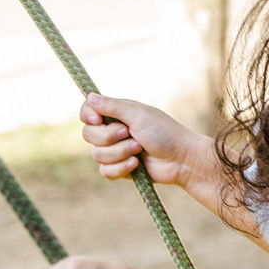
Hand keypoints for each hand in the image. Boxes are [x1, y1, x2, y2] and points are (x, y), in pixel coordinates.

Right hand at [80, 93, 205, 186]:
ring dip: (120, 152)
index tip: (98, 120)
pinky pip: (105, 171)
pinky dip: (121, 167)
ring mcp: (116, 150)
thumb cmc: (164, 132)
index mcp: (117, 114)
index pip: (88, 111)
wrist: (181, 159)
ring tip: (140, 149)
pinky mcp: (120, 168)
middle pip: (88, 134)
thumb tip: (90, 96)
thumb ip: (112, 106)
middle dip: (108, 137)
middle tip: (129, 133)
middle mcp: (113, 131)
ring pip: (97, 155)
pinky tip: (137, 165)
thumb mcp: (138, 115)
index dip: (88, 116)